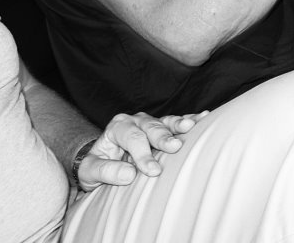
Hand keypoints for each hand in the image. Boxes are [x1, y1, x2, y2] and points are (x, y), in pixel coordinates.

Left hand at [77, 110, 207, 191]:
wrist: (102, 162)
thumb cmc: (97, 166)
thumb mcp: (90, 172)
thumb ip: (104, 171)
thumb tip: (129, 174)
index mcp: (117, 127)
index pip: (132, 138)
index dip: (143, 154)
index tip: (153, 171)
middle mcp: (135, 121)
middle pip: (151, 127)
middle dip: (163, 137)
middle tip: (174, 147)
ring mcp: (151, 123)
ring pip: (166, 121)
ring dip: (179, 124)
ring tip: (191, 126)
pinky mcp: (163, 128)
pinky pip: (177, 123)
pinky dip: (190, 120)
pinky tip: (204, 117)